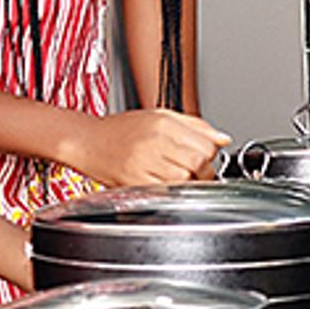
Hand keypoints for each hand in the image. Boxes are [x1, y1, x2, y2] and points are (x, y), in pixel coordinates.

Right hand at [59, 109, 229, 186]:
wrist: (87, 142)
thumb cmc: (121, 130)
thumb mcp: (160, 116)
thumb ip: (195, 126)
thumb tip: (223, 139)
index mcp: (163, 123)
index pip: (206, 145)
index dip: (210, 154)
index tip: (204, 156)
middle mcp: (154, 142)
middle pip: (198, 164)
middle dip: (203, 171)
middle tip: (194, 171)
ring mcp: (143, 163)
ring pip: (184, 180)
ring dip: (188, 183)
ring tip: (177, 176)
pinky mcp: (133, 183)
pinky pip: (165, 192)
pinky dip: (171, 192)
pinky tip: (164, 184)